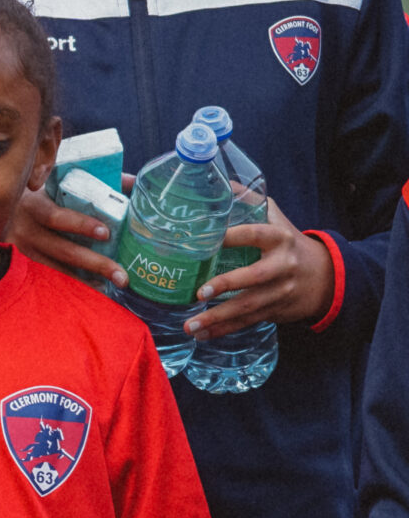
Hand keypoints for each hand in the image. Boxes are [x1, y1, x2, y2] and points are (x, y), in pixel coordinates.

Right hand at [12, 183, 127, 289]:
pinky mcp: (19, 263)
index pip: (56, 217)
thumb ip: (94, 181)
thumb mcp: (54, 183)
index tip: (105, 232)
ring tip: (112, 285)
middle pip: (61, 250)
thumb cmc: (35, 194)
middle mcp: (23, 230)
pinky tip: (91, 286)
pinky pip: (48, 275)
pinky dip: (71, 282)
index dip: (80, 224)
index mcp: (33, 205)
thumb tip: (134, 183)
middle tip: (120, 274)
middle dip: (94, 263)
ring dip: (86, 279)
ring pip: (55, 268)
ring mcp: (20, 250)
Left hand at [186, 198, 333, 337]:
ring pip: (249, 306)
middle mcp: (282, 265)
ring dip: (218, 318)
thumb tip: (220, 182)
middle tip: (199, 293)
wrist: (326, 275)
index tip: (210, 239)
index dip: (233, 236)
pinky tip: (202, 335)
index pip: (255, 234)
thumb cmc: (290, 242)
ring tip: (191, 325)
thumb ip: (250, 201)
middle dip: (226, 286)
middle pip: (254, 277)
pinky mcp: (276, 309)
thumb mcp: (276, 218)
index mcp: (279, 238)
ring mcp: (280, 290)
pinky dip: (224, 330)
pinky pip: (248, 321)